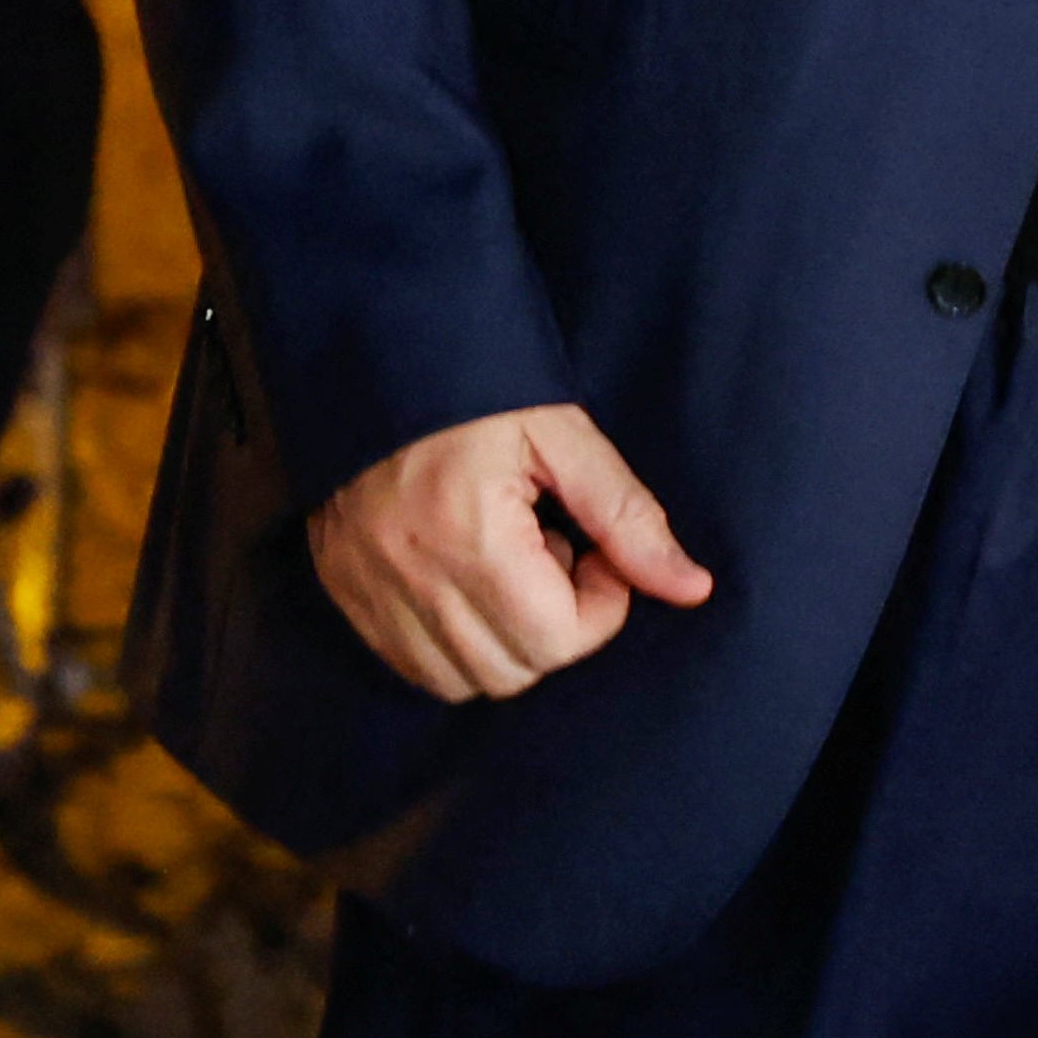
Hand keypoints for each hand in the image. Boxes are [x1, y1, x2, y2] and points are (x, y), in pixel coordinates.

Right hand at [307, 401, 712, 703]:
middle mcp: (411, 577)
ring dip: (504, 641)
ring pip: (462, 680)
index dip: (600, 605)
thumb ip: (627, 516)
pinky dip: (454, 646)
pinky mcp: (344, 593)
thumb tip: (692, 589)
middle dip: (556, 626)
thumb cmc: (476, 390)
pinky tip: (467, 582)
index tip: (594, 550)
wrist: (373, 357)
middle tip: (555, 555)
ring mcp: (368, 592)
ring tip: (508, 566)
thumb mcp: (562, 435)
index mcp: (468, 534)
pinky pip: (412, 667)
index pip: (557, 639)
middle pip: (514, 670)